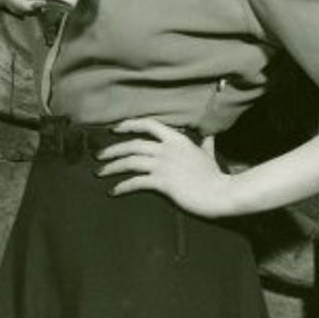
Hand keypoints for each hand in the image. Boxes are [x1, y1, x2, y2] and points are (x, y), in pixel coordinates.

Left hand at [96, 118, 236, 218]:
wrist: (220, 193)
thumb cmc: (214, 175)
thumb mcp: (208, 154)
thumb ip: (205, 143)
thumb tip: (209, 135)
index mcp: (176, 139)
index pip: (148, 124)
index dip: (129, 124)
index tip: (114, 129)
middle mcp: (167, 149)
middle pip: (133, 144)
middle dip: (112, 149)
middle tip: (98, 156)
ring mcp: (164, 165)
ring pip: (131, 161)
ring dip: (112, 167)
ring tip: (100, 173)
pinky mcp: (163, 183)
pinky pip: (136, 182)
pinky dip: (122, 186)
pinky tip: (114, 191)